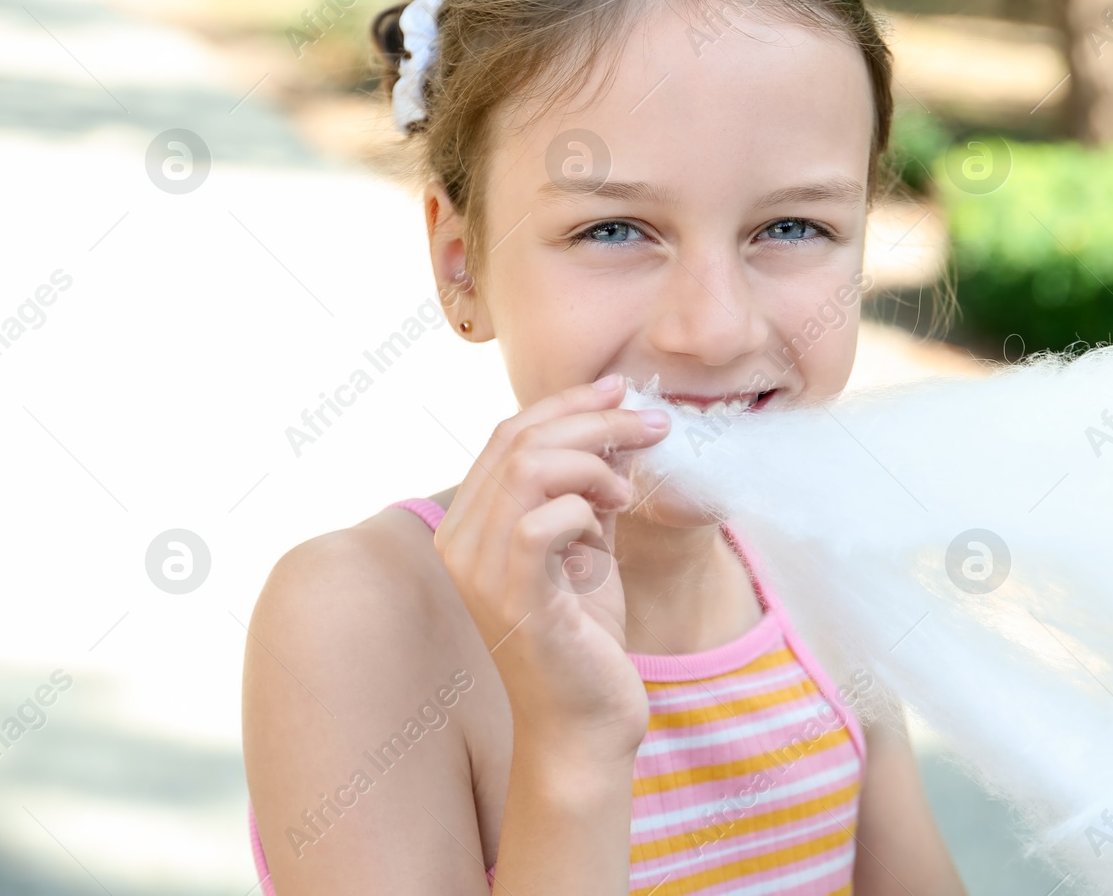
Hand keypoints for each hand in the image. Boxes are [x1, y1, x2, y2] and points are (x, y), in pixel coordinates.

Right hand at [433, 374, 669, 762]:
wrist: (588, 722)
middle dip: (593, 419)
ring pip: (526, 469)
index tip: (621, 390)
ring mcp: (480, 574)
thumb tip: (614, 427)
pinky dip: (583, 506)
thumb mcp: (588, 545)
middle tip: (652, 424)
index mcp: (470, 524)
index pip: (506, 435)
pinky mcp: (515, 602)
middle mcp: (460, 543)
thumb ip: (588, 490)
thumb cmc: (586, 637)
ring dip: (593, 460)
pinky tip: (609, 520)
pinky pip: (540, 522)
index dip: (566, 402)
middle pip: (517, 441)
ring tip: (626, 489)